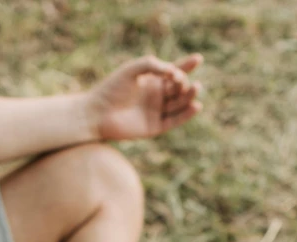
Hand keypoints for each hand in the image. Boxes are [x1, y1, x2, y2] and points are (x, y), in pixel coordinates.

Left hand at [86, 54, 202, 140]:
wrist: (98, 113)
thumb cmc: (112, 88)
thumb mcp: (132, 70)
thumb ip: (153, 65)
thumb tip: (173, 72)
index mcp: (152, 81)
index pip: (174, 72)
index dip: (187, 65)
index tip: (198, 59)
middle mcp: (157, 97)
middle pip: (179, 88)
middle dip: (185, 82)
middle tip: (181, 80)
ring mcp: (157, 112)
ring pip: (179, 104)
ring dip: (189, 96)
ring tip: (196, 88)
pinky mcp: (156, 127)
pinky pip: (175, 121)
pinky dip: (186, 114)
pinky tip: (196, 106)